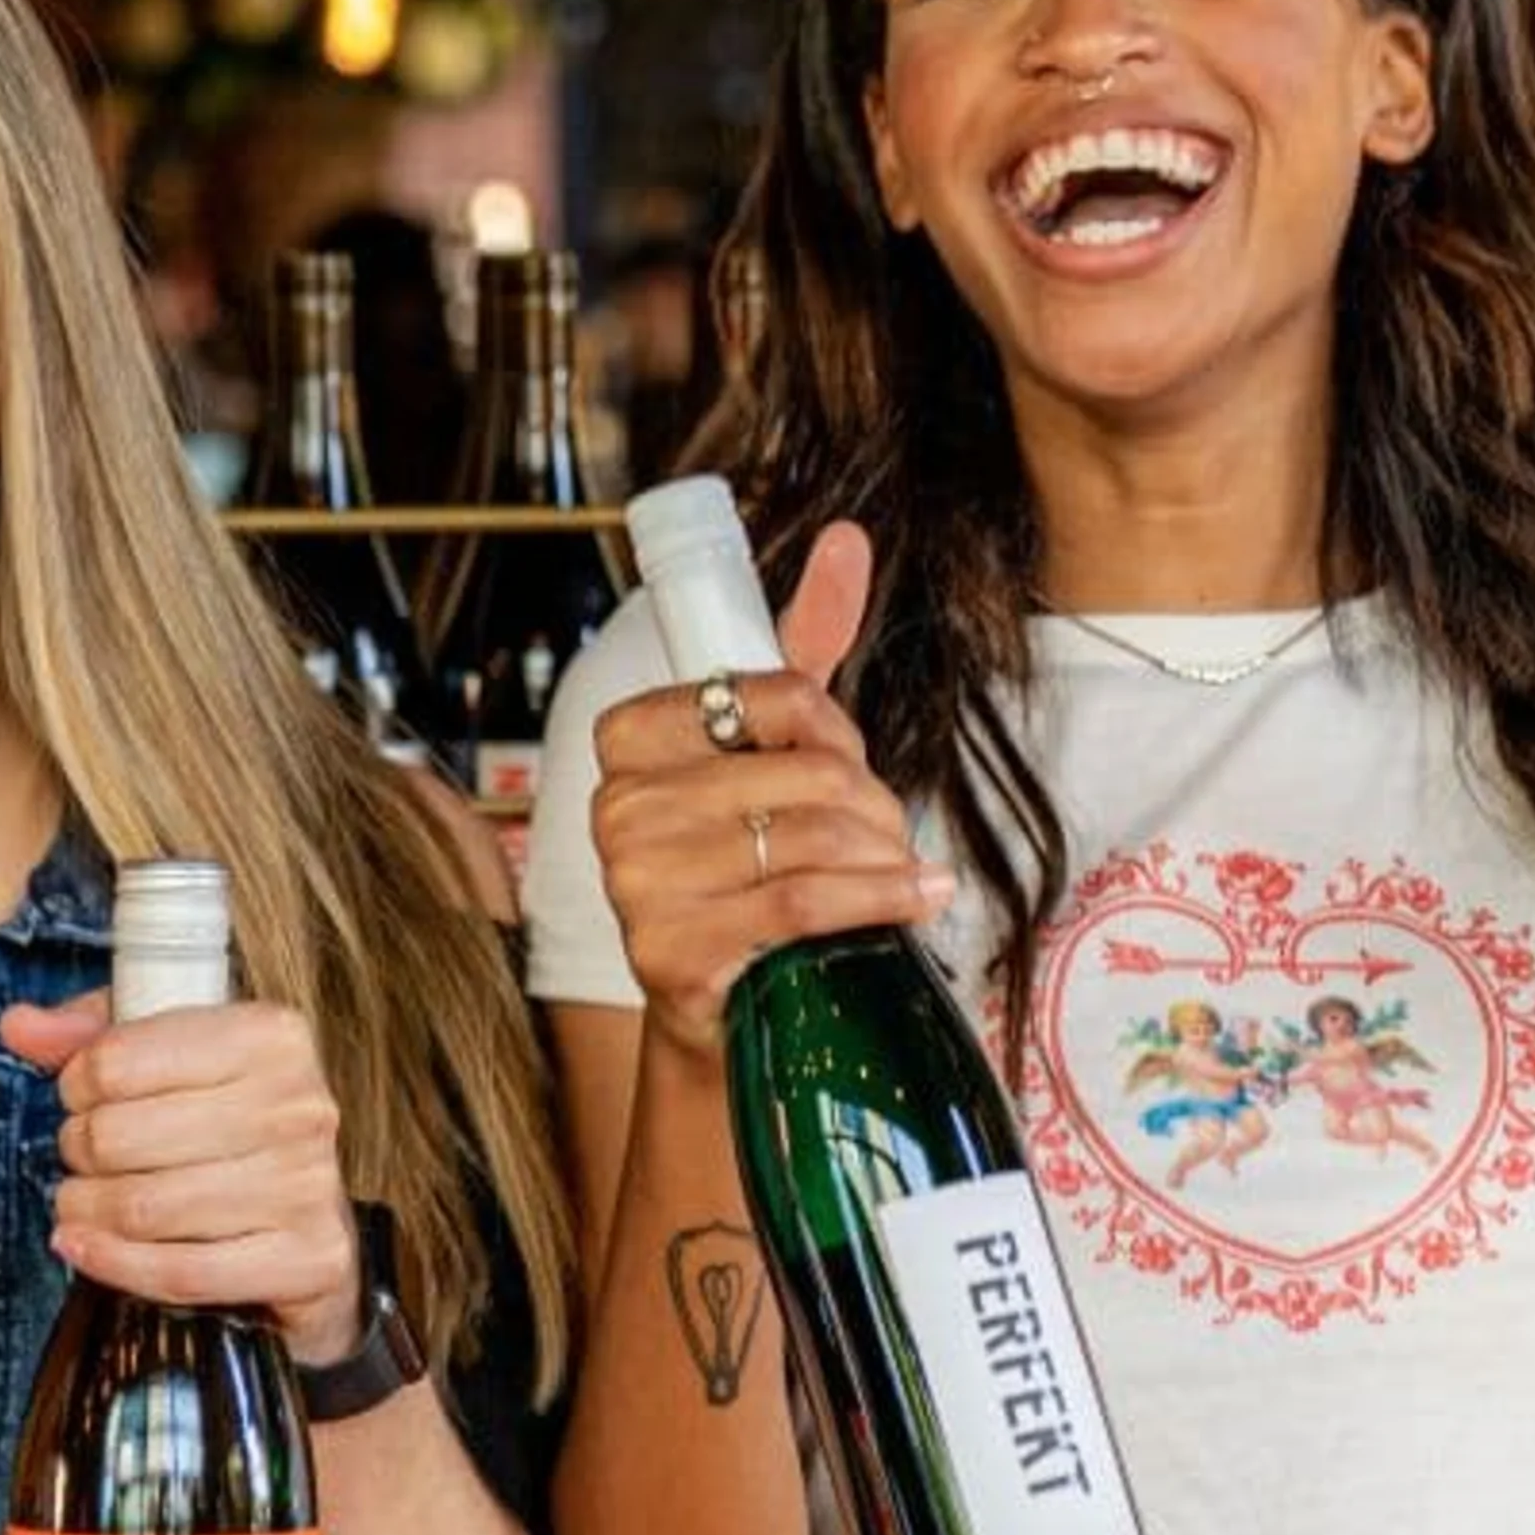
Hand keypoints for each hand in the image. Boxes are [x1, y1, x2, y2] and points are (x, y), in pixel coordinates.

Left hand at [0, 987, 363, 1372]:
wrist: (313, 1223)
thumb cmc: (231, 1127)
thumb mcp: (170, 1056)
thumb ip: (92, 1036)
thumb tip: (18, 1025)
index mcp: (269, 1036)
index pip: (116, 1061)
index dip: (75, 1086)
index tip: (82, 1100)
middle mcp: (298, 1106)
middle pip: (119, 1137)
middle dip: (79, 1153)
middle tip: (84, 1159)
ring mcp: (308, 1186)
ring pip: (142, 1208)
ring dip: (87, 1211)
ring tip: (83, 1203)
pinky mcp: (308, 1258)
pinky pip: (179, 1272)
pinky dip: (113, 1264)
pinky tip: (85, 1248)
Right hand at [588, 521, 957, 1061]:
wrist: (723, 997)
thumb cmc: (749, 856)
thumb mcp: (773, 743)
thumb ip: (802, 639)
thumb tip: (846, 537)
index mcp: (630, 736)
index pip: (777, 691)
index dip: (836, 730)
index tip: (849, 763)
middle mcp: (616, 804)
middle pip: (808, 771)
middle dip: (874, 804)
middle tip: (891, 833)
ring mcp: (635, 881)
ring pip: (813, 838)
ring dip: (886, 857)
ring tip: (904, 872)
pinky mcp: (668, 952)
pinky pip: (802, 904)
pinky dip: (880, 900)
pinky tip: (917, 898)